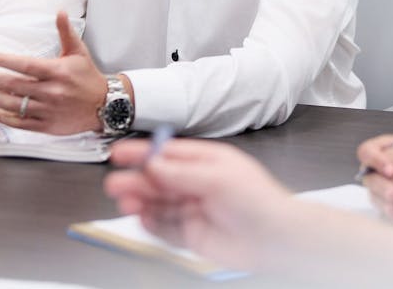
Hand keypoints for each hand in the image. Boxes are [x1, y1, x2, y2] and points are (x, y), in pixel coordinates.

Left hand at [0, 12, 106, 134]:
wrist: (105, 105)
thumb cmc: (88, 77)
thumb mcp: (79, 52)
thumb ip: (66, 32)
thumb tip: (60, 11)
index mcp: (58, 72)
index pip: (26, 64)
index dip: (4, 60)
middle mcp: (52, 91)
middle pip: (14, 85)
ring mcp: (49, 110)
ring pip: (13, 105)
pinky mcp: (47, 126)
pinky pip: (20, 122)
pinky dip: (3, 117)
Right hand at [105, 139, 292, 271]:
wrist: (276, 239)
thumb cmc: (259, 201)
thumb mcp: (218, 178)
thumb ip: (182, 172)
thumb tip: (153, 163)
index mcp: (207, 161)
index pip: (168, 153)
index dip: (144, 152)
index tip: (120, 152)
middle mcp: (198, 183)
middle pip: (159, 179)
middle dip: (137, 179)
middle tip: (116, 181)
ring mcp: (194, 209)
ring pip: (159, 204)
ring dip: (140, 201)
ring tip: (126, 201)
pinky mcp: (192, 234)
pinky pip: (164, 228)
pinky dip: (151, 224)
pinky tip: (143, 218)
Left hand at [364, 148, 392, 228]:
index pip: (380, 152)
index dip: (383, 151)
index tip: (392, 153)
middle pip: (370, 173)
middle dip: (375, 170)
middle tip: (387, 170)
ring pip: (372, 194)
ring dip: (377, 188)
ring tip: (391, 186)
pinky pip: (382, 212)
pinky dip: (384, 207)